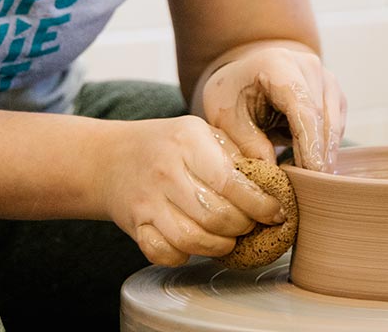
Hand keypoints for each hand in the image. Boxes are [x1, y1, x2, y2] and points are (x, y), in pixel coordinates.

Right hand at [98, 115, 287, 266]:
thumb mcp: (201, 132)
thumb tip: (276, 184)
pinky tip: (195, 241)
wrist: (111, 157)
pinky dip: (185, 255)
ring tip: (228, 235)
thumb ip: (236, 154)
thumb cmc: (168, 144)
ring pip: (193, 241)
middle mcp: (166, 170)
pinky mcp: (135, 226)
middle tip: (250, 223)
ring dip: (220, 245)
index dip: (260, 204)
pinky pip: (166, 254)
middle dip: (243, 227)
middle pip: (216, 217)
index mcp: (188, 141)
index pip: (230, 183)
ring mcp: (147, 200)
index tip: (276, 213)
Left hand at [201, 45, 346, 170]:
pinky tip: (311, 165)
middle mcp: (307, 65)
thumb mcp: (228, 119)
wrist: (241, 76)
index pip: (303, 109)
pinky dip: (326, 146)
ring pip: (335, 123)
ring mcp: (324, 76)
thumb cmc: (231, 95)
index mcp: (277, 64)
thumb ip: (249, 144)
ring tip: (310, 182)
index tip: (312, 175)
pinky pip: (337, 124)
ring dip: (325, 154)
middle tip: (310, 189)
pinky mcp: (332, 91)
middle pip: (323, 117)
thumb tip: (275, 176)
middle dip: (318, 155)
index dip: (310, 145)